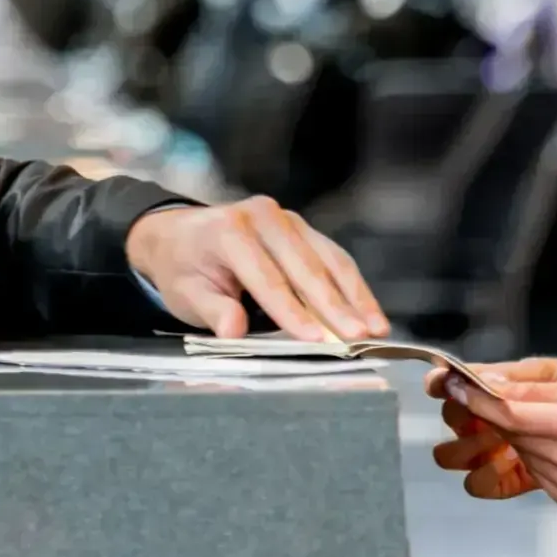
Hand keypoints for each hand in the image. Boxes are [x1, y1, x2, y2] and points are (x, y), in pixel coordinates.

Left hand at [125, 198, 386, 341]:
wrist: (180, 236)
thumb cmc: (184, 268)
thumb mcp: (185, 293)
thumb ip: (211, 310)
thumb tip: (233, 330)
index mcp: (230, 231)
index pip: (266, 277)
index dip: (292, 310)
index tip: (315, 338)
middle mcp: (263, 217)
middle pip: (305, 266)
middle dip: (335, 305)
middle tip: (358, 337)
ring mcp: (288, 220)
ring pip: (329, 260)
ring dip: (355, 296)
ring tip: (376, 328)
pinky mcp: (304, 231)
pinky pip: (334, 259)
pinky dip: (354, 287)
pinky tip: (370, 312)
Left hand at [432, 358, 556, 512]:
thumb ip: (527, 381)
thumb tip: (480, 380)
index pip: (508, 410)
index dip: (473, 397)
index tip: (448, 383)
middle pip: (506, 433)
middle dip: (486, 415)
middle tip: (478, 398)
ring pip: (513, 454)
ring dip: (511, 438)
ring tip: (533, 424)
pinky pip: (529, 476)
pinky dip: (531, 459)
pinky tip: (555, 449)